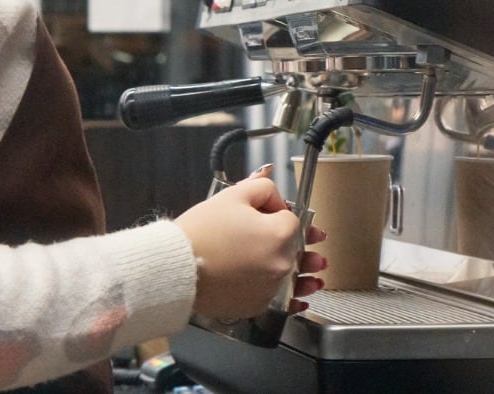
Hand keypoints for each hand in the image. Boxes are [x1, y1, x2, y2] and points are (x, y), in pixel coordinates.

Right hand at [174, 167, 327, 318]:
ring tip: (315, 278)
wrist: (177, 268)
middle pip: (295, 249)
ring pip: (292, 277)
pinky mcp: (258, 306)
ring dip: (305, 276)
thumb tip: (274, 191)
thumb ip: (262, 187)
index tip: (266, 214)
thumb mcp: (231, 195)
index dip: (278, 212)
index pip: (292, 219)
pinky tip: (298, 299)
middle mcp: (281, 263)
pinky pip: (279, 301)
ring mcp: (271, 288)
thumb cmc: (201, 232)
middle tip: (315, 241)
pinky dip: (288, 299)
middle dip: (300, 243)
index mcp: (280, 233)